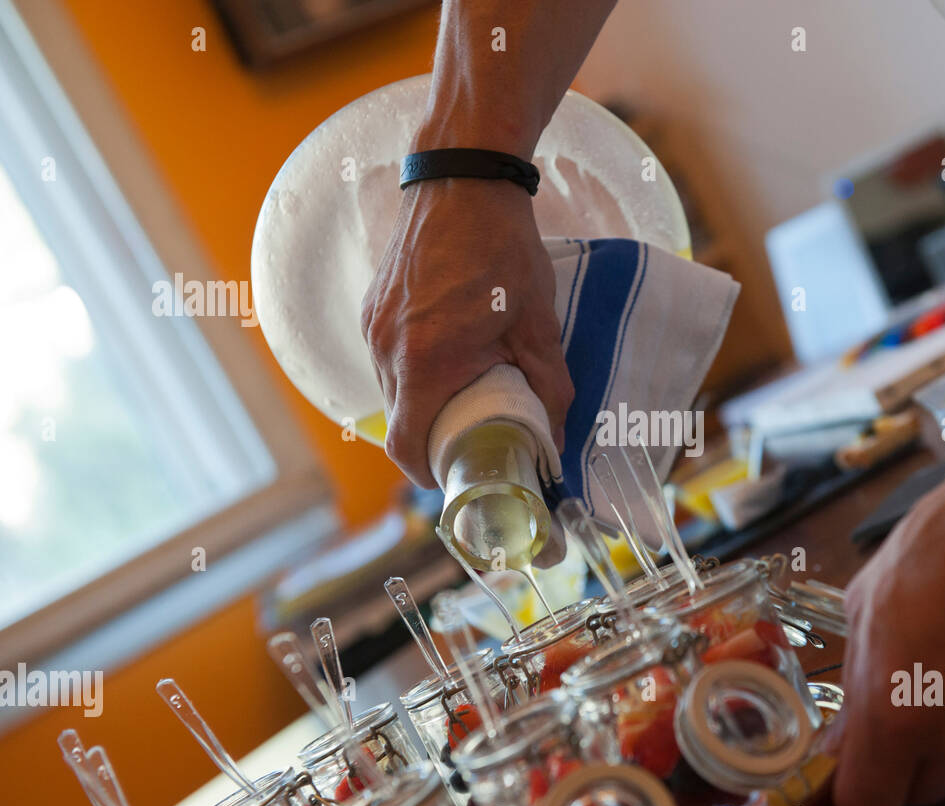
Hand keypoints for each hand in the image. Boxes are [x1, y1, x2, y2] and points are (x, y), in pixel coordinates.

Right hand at [361, 177, 573, 487]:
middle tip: (475, 441)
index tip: (459, 477)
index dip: (431, 474)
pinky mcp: (372, 308)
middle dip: (434, 442)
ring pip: (392, 393)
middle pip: (400, 424)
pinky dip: (413, 374)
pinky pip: (386, 360)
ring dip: (424, 406)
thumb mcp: (538, 325)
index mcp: (425, 362)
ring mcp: (372, 327)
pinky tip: (449, 357)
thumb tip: (559, 439)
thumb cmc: (502, 248)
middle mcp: (386, 349)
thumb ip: (550, 389)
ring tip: (466, 396)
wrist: (462, 175)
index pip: (408, 447)